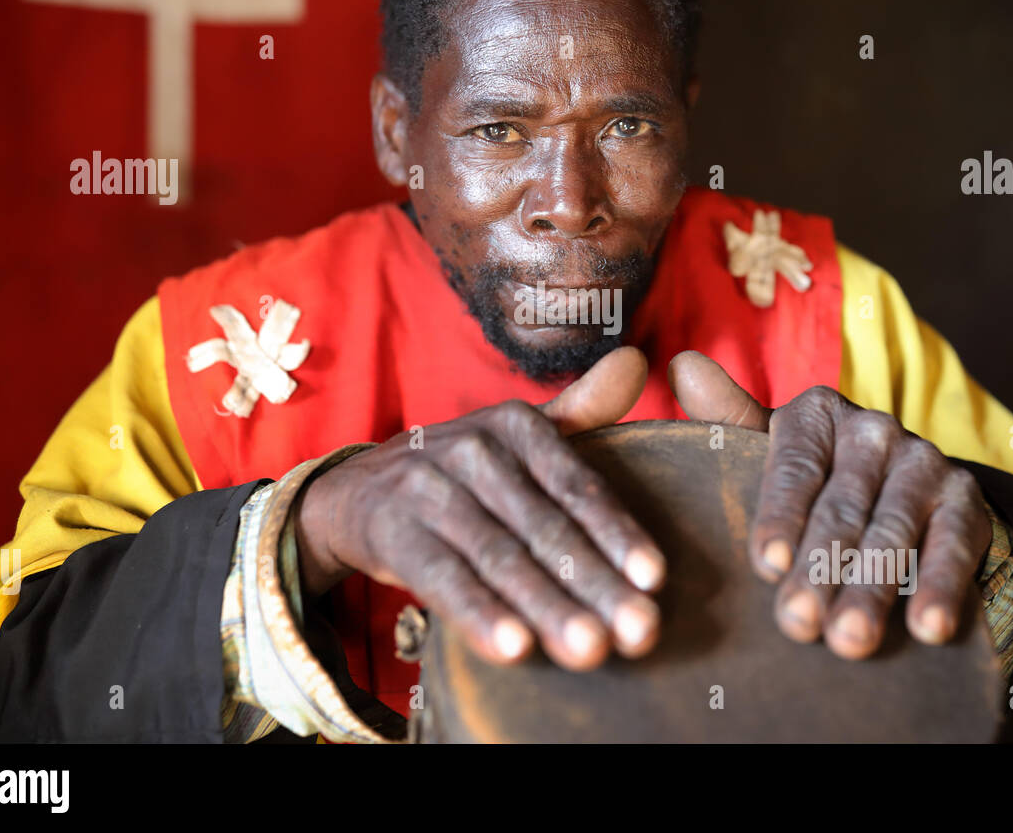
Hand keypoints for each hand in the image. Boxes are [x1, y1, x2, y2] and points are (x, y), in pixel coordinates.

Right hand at [295, 347, 665, 670]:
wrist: (358, 491)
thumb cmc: (462, 473)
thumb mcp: (517, 436)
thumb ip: (581, 409)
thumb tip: (638, 361)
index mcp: (515, 424)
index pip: (577, 486)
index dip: (618, 533)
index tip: (654, 579)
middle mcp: (473, 449)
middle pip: (546, 528)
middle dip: (597, 584)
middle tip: (641, 631)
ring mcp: (428, 489)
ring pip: (501, 558)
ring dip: (548, 608)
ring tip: (590, 650)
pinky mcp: (393, 532)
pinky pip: (444, 579)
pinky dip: (479, 615)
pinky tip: (515, 649)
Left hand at [668, 351, 990, 659]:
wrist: (905, 490)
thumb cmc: (815, 478)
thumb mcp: (771, 451)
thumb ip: (727, 419)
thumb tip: (682, 367)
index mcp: (817, 413)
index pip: (795, 468)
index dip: (781, 518)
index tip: (766, 566)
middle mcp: (875, 429)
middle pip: (842, 507)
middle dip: (819, 570)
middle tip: (797, 624)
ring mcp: (925, 462)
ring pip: (893, 531)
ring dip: (872, 589)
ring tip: (849, 639)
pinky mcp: (966, 502)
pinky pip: (954, 547)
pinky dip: (941, 587)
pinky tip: (927, 628)